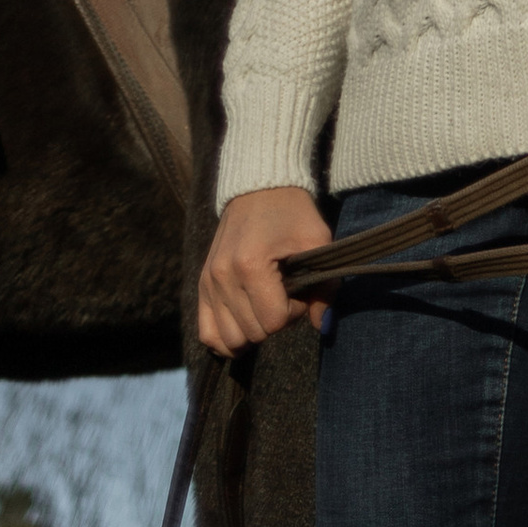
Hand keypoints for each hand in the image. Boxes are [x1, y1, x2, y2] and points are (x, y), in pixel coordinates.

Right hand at [197, 184, 337, 350]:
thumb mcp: (317, 240)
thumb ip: (325, 286)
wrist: (260, 187)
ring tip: (264, 304)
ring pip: (230, 339)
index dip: (294, 311)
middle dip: (275, 320)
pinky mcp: (202, 284)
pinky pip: (207, 333)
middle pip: (253, 333)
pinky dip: (226, 337)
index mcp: (251, 265)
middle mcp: (223, 276)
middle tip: (283, 294)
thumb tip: (322, 325)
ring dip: (253, 330)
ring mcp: (209, 282)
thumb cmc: (292, 212)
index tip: (298, 287)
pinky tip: (244, 325)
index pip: (274, 321)